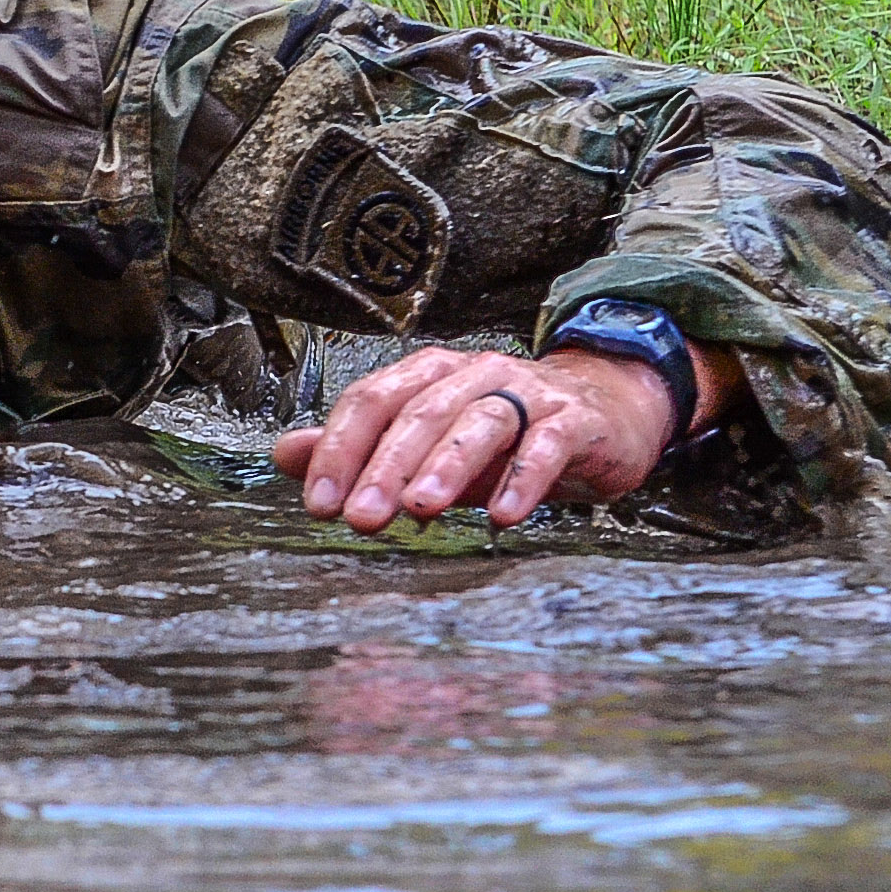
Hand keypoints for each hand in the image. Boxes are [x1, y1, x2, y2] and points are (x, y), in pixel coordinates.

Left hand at [271, 344, 737, 532]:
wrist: (604, 410)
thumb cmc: (505, 432)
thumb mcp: (428, 441)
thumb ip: (358, 447)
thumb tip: (285, 455)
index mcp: (429, 374)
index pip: (372, 401)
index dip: (340, 449)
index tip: (318, 504)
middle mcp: (474, 373)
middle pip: (420, 413)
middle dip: (384, 466)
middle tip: (359, 518)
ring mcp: (528, 392)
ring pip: (479, 421)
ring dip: (445, 467)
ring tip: (420, 510)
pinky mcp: (576, 420)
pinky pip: (547, 444)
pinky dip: (523, 477)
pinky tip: (503, 516)